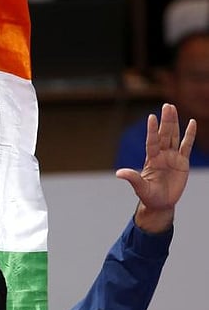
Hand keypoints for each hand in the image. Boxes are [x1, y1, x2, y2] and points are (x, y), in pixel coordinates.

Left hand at [116, 103, 195, 232]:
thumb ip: (133, 178)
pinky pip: (186, 145)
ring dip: (174, 123)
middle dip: (166, 121)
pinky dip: (189, 135)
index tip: (151, 117)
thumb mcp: (140, 188)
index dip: (152, 130)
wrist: (161, 204)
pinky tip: (191, 123)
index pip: (152, 142)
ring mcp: (172, 157)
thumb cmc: (149, 196)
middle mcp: (161, 155)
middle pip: (164, 135)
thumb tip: (119, 173)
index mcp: (151, 160)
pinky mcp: (183, 161)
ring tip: (173, 108)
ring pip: (174, 136)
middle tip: (167, 106)